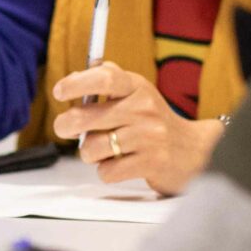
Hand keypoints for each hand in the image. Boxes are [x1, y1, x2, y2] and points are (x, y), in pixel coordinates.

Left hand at [51, 63, 223, 195]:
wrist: (191, 151)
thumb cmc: (152, 121)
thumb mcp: (136, 93)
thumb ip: (107, 80)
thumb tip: (72, 78)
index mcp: (137, 87)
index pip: (103, 78)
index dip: (76, 84)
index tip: (59, 92)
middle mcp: (143, 109)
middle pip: (84, 118)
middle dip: (65, 126)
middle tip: (66, 129)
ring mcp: (148, 137)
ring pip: (91, 148)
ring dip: (90, 152)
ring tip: (104, 149)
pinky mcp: (150, 163)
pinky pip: (105, 171)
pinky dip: (106, 170)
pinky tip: (119, 163)